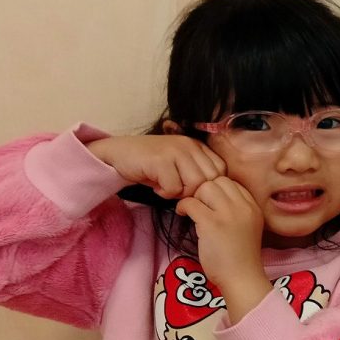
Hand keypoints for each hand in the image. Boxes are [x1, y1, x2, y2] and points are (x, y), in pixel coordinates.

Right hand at [88, 134, 224, 198]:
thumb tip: (214, 194)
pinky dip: (164, 193)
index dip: (208, 185)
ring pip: (194, 184)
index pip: (220, 170)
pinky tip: (155, 185)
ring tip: (166, 187)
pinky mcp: (160, 160)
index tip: (189, 187)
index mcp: (197, 145)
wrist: (118, 154)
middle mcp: (189, 145)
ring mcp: (175, 151)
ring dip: (180, 193)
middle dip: (194, 191)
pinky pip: (174, 188)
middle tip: (177, 189)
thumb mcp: (179, 165)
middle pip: (209, 180)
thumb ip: (197, 173)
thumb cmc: (151, 164)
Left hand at [176, 177, 269, 318]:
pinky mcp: (212, 224)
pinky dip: (183, 207)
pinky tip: (183, 215)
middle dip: (204, 191)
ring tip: (192, 210)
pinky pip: (191, 202)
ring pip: (205, 187)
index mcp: (254, 207)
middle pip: (218, 181)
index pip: (232, 183)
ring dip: (194, 197)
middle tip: (199, 206)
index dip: (218, 190)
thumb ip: (237, 210)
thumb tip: (212, 197)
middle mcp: (244, 207)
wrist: (242, 278)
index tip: (210, 203)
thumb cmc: (241, 257)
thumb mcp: (247, 227)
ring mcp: (228, 214)